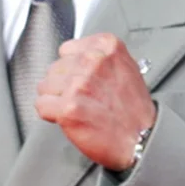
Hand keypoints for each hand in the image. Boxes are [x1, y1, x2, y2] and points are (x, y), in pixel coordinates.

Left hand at [34, 33, 155, 170]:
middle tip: (84, 99)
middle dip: (63, 84)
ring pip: (44, 86)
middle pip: (54, 68)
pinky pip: (41, 105)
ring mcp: (79, 84)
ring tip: (79, 108)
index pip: (67, 50)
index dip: (73, 68)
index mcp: (106, 47)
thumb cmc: (134, 110)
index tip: (84, 80)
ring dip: (56, 99)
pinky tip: (70, 118)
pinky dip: (51, 115)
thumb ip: (99, 58)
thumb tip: (73, 58)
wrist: (142, 139)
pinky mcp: (68, 107)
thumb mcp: (125, 67)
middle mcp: (92, 61)